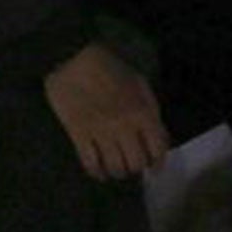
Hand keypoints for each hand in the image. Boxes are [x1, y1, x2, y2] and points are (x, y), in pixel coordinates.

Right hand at [43, 42, 168, 180]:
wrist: (73, 59)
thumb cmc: (109, 66)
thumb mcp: (139, 82)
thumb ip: (150, 108)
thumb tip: (157, 134)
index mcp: (142, 111)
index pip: (157, 148)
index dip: (158, 162)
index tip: (154, 168)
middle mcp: (124, 126)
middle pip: (136, 163)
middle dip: (137, 167)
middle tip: (133, 165)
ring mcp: (100, 132)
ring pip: (115, 167)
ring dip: (118, 172)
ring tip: (117, 169)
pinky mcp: (79, 135)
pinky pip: (90, 163)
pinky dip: (97, 172)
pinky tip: (99, 172)